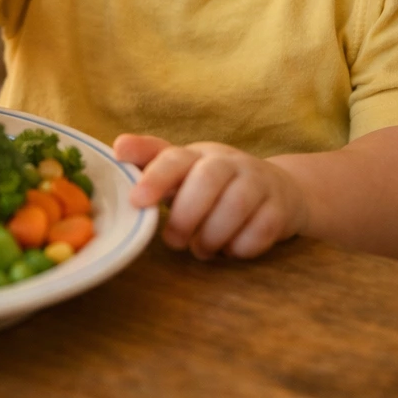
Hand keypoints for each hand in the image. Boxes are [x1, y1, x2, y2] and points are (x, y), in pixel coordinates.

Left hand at [113, 134, 308, 259]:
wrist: (279, 191)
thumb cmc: (215, 185)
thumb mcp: (183, 172)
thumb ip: (151, 162)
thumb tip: (117, 149)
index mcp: (197, 155)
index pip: (173, 157)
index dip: (154, 177)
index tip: (136, 200)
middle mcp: (229, 162)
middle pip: (206, 181)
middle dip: (185, 217)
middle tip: (174, 241)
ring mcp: (258, 182)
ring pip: (234, 207)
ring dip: (212, 236)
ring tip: (201, 249)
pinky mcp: (280, 208)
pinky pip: (260, 230)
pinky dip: (240, 247)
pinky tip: (231, 248)